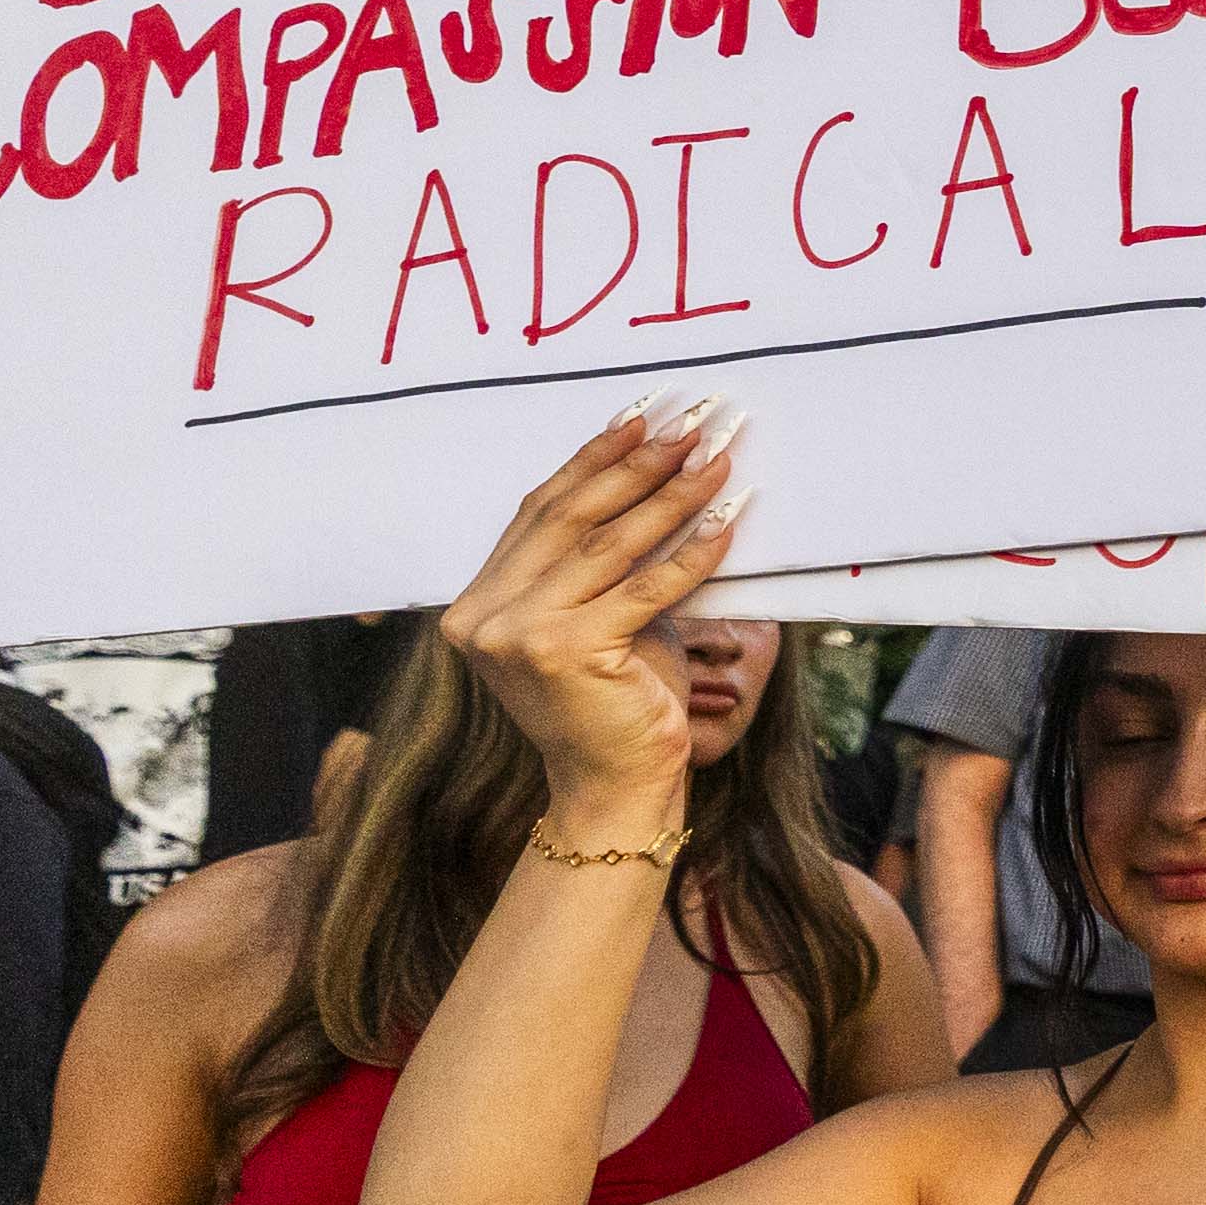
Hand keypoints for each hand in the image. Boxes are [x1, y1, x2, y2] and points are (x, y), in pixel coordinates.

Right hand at [437, 399, 747, 823]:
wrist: (616, 787)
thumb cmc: (617, 700)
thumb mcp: (600, 618)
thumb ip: (600, 562)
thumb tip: (658, 472)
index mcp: (477, 602)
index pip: (541, 512)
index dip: (592, 459)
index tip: (641, 417)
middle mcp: (484, 615)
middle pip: (572, 518)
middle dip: (638, 464)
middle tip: (692, 423)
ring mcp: (517, 635)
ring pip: (609, 546)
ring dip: (671, 497)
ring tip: (716, 459)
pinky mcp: (565, 653)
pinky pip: (644, 588)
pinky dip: (691, 553)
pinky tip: (728, 521)